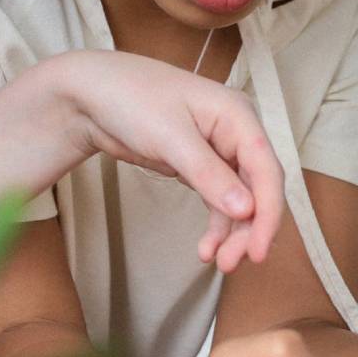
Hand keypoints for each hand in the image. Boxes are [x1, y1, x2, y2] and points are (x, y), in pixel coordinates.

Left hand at [47, 50, 284, 272]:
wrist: (89, 94)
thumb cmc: (129, 98)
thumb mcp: (169, 136)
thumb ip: (208, 174)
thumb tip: (247, 210)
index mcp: (238, 116)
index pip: (266, 170)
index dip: (268, 213)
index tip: (259, 250)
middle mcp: (234, 133)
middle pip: (257, 189)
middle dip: (249, 228)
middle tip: (231, 263)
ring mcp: (217, 150)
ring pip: (239, 199)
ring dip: (231, 232)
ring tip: (217, 261)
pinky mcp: (197, 165)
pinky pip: (217, 200)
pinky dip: (215, 224)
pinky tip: (206, 248)